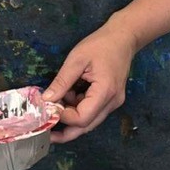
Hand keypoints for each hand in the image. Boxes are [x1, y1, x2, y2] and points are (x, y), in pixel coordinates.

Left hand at [43, 19, 137, 142]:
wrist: (124, 37)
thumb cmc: (100, 44)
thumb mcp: (76, 60)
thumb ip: (61, 82)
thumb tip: (46, 100)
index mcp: (105, 92)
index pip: (82, 118)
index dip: (63, 117)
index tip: (48, 108)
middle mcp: (112, 102)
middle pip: (87, 126)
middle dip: (66, 131)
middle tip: (46, 132)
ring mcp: (113, 102)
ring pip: (90, 121)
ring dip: (71, 117)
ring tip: (57, 104)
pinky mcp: (111, 99)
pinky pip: (93, 111)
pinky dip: (78, 108)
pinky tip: (69, 96)